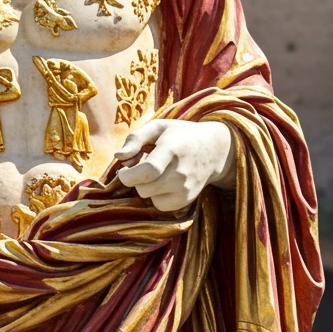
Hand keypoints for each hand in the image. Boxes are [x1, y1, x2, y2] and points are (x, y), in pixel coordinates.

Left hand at [114, 119, 234, 210]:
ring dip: (143, 185)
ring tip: (154, 172)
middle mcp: (181, 171)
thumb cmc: (179, 135)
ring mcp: (186, 188)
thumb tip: (118, 157)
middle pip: (144, 187)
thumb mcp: (158, 127)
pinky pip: (159, 205)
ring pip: (148, 196)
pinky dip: (154, 195)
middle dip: (133, 178)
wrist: (214, 150)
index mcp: (173, 148)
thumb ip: (135, 138)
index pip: (150, 169)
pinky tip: (162, 182)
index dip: (129, 174)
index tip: (123, 169)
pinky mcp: (187, 199)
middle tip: (140, 165)